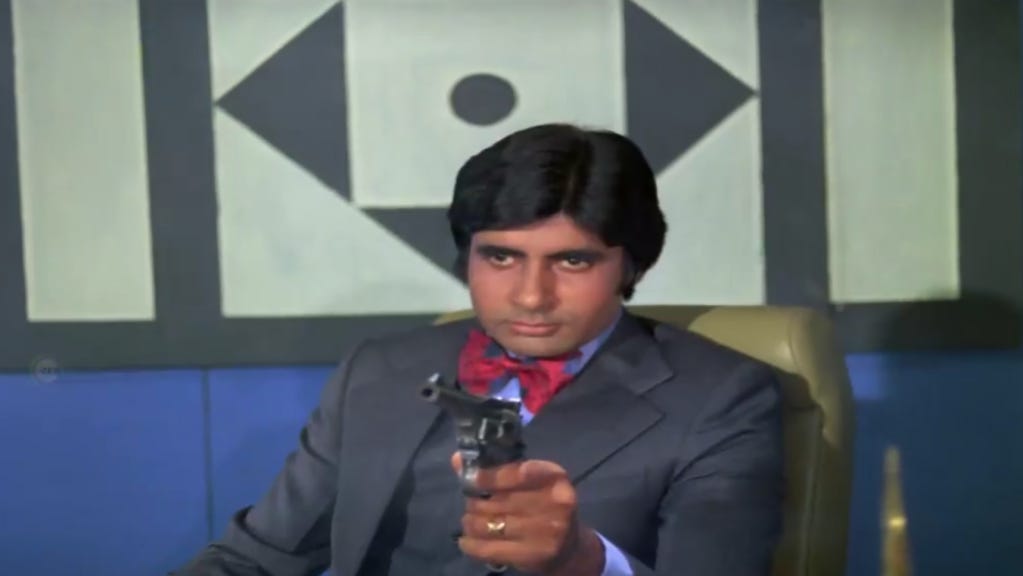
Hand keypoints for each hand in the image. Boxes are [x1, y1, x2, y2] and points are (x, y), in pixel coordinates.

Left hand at [452, 453, 604, 575]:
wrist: (568, 548)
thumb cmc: (545, 505)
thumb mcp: (531, 482)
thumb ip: (498, 469)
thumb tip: (457, 459)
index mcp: (554, 477)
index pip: (516, 472)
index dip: (488, 476)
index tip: (470, 478)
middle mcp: (554, 503)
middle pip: (499, 500)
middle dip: (476, 501)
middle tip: (470, 502)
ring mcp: (545, 531)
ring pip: (491, 523)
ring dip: (471, 521)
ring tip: (469, 520)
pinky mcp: (533, 555)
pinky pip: (491, 549)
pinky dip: (472, 544)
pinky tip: (466, 541)